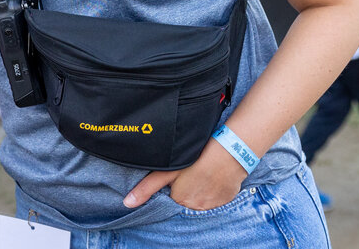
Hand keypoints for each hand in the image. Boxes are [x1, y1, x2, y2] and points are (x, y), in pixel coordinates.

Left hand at [123, 138, 245, 211]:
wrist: (230, 151)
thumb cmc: (196, 157)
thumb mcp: (167, 170)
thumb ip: (147, 188)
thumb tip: (128, 204)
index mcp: (179, 201)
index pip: (170, 198)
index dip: (172, 185)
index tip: (178, 174)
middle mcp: (195, 208)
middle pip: (186, 200)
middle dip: (186, 188)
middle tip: (192, 170)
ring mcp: (212, 205)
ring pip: (201, 199)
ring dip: (200, 189)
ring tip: (203, 171)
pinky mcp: (226, 200)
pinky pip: (216, 197)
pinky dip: (215, 189)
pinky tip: (214, 175)